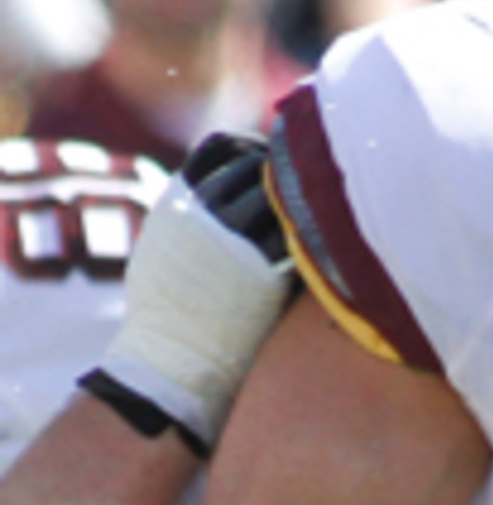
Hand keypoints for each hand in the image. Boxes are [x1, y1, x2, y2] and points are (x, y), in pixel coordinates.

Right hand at [95, 131, 294, 449]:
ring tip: (317, 203)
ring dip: (301, 198)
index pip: (220, 148)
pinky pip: (299, 238)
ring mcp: (237, 245)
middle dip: (283, 167)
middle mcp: (206, 217)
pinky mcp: (267, 277)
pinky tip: (321, 235)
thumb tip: (207, 189)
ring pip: (282, 201)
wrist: (173, 360)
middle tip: (307, 174)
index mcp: (178, 202)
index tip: (269, 150)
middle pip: (258, 168)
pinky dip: (311, 230)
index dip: (250, 144)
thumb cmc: (164, 311)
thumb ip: (184, 212)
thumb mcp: (159, 246)